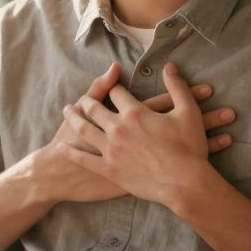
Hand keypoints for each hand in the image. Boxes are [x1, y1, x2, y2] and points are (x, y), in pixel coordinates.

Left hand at [58, 62, 227, 206]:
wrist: (185, 184)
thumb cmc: (189, 148)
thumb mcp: (188, 111)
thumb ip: (177, 86)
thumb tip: (169, 66)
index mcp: (134, 113)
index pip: (117, 92)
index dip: (114, 87)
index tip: (112, 86)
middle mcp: (117, 128)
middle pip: (95, 108)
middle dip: (87, 101)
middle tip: (81, 98)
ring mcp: (110, 150)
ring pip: (84, 129)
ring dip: (73, 118)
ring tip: (66, 111)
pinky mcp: (108, 170)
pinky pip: (83, 159)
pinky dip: (70, 151)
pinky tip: (62, 146)